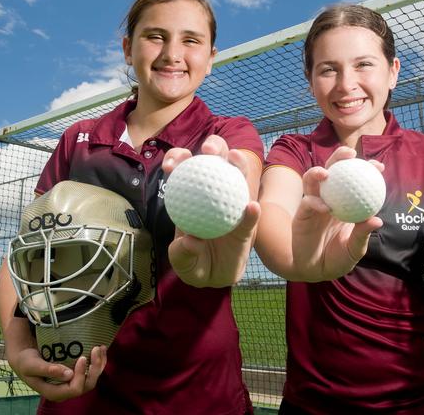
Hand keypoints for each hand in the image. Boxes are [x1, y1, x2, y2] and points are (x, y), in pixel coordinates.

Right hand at [9, 345, 107, 401]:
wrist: (25, 359)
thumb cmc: (26, 362)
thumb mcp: (32, 366)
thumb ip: (48, 370)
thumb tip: (68, 374)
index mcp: (55, 392)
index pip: (75, 389)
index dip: (81, 374)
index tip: (82, 357)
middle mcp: (66, 390)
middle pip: (87, 385)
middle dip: (95, 368)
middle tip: (95, 348)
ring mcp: (72, 383)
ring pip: (92, 378)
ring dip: (99, 363)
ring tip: (100, 347)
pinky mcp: (76, 374)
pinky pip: (91, 371)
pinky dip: (98, 360)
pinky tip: (101, 348)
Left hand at [162, 135, 260, 287]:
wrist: (217, 277)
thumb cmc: (195, 262)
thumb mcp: (183, 262)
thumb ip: (181, 254)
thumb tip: (191, 241)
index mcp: (192, 196)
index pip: (185, 169)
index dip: (178, 158)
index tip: (171, 166)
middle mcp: (215, 193)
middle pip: (217, 160)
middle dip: (214, 145)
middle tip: (208, 150)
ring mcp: (234, 204)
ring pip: (238, 176)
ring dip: (238, 162)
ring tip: (234, 159)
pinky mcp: (249, 223)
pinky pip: (250, 215)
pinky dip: (252, 211)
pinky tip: (251, 207)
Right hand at [291, 146, 382, 280]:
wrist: (316, 271)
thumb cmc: (338, 258)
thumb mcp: (355, 249)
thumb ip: (362, 234)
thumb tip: (377, 220)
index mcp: (345, 203)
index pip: (355, 180)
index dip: (366, 169)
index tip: (378, 166)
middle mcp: (328, 198)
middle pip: (332, 171)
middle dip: (339, 157)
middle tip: (350, 153)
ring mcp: (313, 205)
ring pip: (312, 180)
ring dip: (317, 172)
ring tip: (326, 172)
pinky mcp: (301, 215)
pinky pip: (307, 203)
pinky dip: (315, 202)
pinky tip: (325, 207)